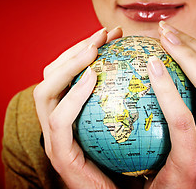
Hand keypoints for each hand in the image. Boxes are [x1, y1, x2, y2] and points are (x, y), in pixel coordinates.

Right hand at [33, 26, 122, 188]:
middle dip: (74, 50)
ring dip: (68, 66)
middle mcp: (55, 121)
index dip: (83, 48)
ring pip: (45, 93)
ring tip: (94, 49)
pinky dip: (74, 95)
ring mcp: (54, 139)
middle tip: (103, 34)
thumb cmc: (128, 162)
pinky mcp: (60, 155)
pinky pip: (60, 121)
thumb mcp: (127, 122)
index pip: (65, 73)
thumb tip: (150, 63)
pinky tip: (93, 77)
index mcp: (68, 112)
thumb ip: (126, 97)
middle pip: (49, 76)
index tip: (110, 33)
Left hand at [145, 22, 195, 188]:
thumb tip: (149, 66)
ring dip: (187, 57)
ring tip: (159, 41)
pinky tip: (151, 68)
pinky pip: (182, 118)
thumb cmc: (169, 164)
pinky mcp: (195, 160)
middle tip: (164, 31)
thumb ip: (176, 104)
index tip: (171, 33)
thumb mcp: (179, 132)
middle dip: (194, 46)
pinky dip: (169, 89)